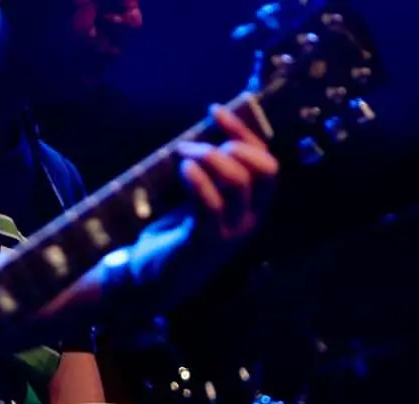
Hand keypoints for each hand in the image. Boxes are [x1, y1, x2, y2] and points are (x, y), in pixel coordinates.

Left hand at [177, 104, 278, 244]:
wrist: (151, 279)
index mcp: (252, 206)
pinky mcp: (206, 240)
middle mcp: (249, 218)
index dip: (245, 131)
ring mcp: (230, 231)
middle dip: (236, 143)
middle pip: (265, 170)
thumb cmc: (176, 233)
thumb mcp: (201, 198)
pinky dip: (198, 179)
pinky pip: (210, 203)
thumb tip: (208, 131)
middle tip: (198, 145)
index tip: (215, 111)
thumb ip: (211, 173)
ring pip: (238, 181)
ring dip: (210, 157)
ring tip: (183, 155)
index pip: (266, 161)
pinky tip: (183, 169)